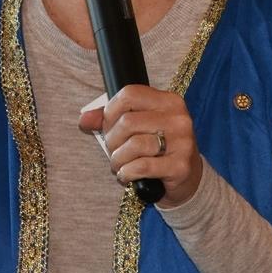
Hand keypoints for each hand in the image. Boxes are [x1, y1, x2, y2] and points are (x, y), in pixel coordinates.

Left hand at [77, 84, 203, 208]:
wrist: (188, 178)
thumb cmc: (159, 149)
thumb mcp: (140, 128)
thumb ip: (111, 120)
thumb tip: (84, 119)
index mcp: (169, 101)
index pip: (129, 94)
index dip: (110, 112)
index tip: (109, 127)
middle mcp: (178, 118)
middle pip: (128, 122)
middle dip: (112, 141)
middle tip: (113, 151)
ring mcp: (182, 142)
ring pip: (133, 145)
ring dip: (118, 159)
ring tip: (120, 165)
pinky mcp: (180, 166)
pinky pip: (142, 166)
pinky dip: (127, 172)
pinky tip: (128, 175)